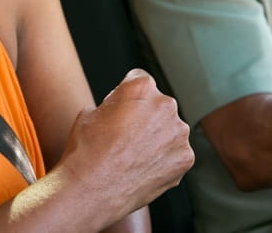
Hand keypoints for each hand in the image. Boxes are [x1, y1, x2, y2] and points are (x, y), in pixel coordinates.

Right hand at [54, 69, 193, 221]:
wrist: (91, 190)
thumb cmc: (87, 151)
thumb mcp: (90, 112)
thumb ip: (115, 104)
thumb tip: (121, 110)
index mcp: (142, 87)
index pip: (140, 80)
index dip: (127, 96)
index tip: (122, 109)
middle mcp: (166, 105)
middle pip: (158, 106)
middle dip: (146, 118)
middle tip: (126, 137)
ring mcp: (178, 134)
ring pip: (169, 131)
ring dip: (157, 139)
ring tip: (133, 156)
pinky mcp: (184, 159)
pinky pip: (175, 154)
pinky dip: (164, 160)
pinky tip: (143, 168)